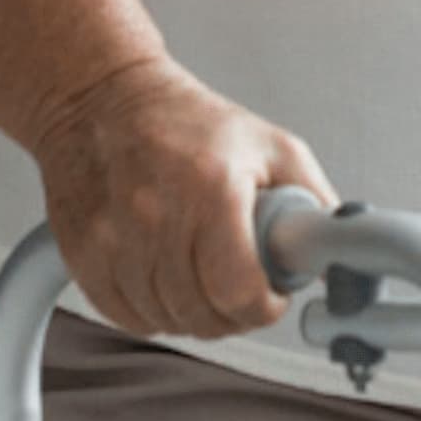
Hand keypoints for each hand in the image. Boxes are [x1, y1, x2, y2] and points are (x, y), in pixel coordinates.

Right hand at [30, 56, 334, 340]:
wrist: (102, 100)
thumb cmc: (187, 121)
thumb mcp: (270, 145)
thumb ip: (313, 199)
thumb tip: (337, 251)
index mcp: (211, 187)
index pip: (239, 288)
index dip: (263, 306)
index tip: (271, 297)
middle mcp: (157, 216)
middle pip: (203, 313)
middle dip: (234, 312)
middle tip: (242, 287)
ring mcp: (113, 239)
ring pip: (166, 321)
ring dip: (193, 314)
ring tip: (204, 277)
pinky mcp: (83, 255)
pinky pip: (126, 317)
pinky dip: (153, 312)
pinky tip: (167, 280)